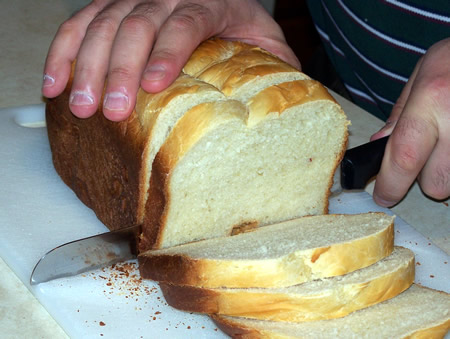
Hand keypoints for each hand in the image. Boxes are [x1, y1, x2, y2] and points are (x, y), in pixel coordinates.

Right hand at [42, 0, 298, 120]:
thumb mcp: (266, 37)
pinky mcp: (113, 2)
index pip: (186, 22)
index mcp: (211, 1)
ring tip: (82, 106)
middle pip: (139, 23)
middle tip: (111, 111)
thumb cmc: (241, 18)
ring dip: (88, 66)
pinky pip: (82, 21)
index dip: (167, 52)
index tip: (153, 86)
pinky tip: (56, 82)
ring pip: (104, 22)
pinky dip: (65, 51)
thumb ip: (275, 61)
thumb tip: (284, 100)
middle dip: (120, 69)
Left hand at [370, 38, 449, 206]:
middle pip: (437, 184)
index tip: (383, 195)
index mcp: (433, 98)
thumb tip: (380, 145)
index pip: (405, 156)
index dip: (391, 183)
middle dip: (427, 176)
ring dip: (449, 171)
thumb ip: (401, 113)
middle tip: (431, 152)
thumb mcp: (423, 74)